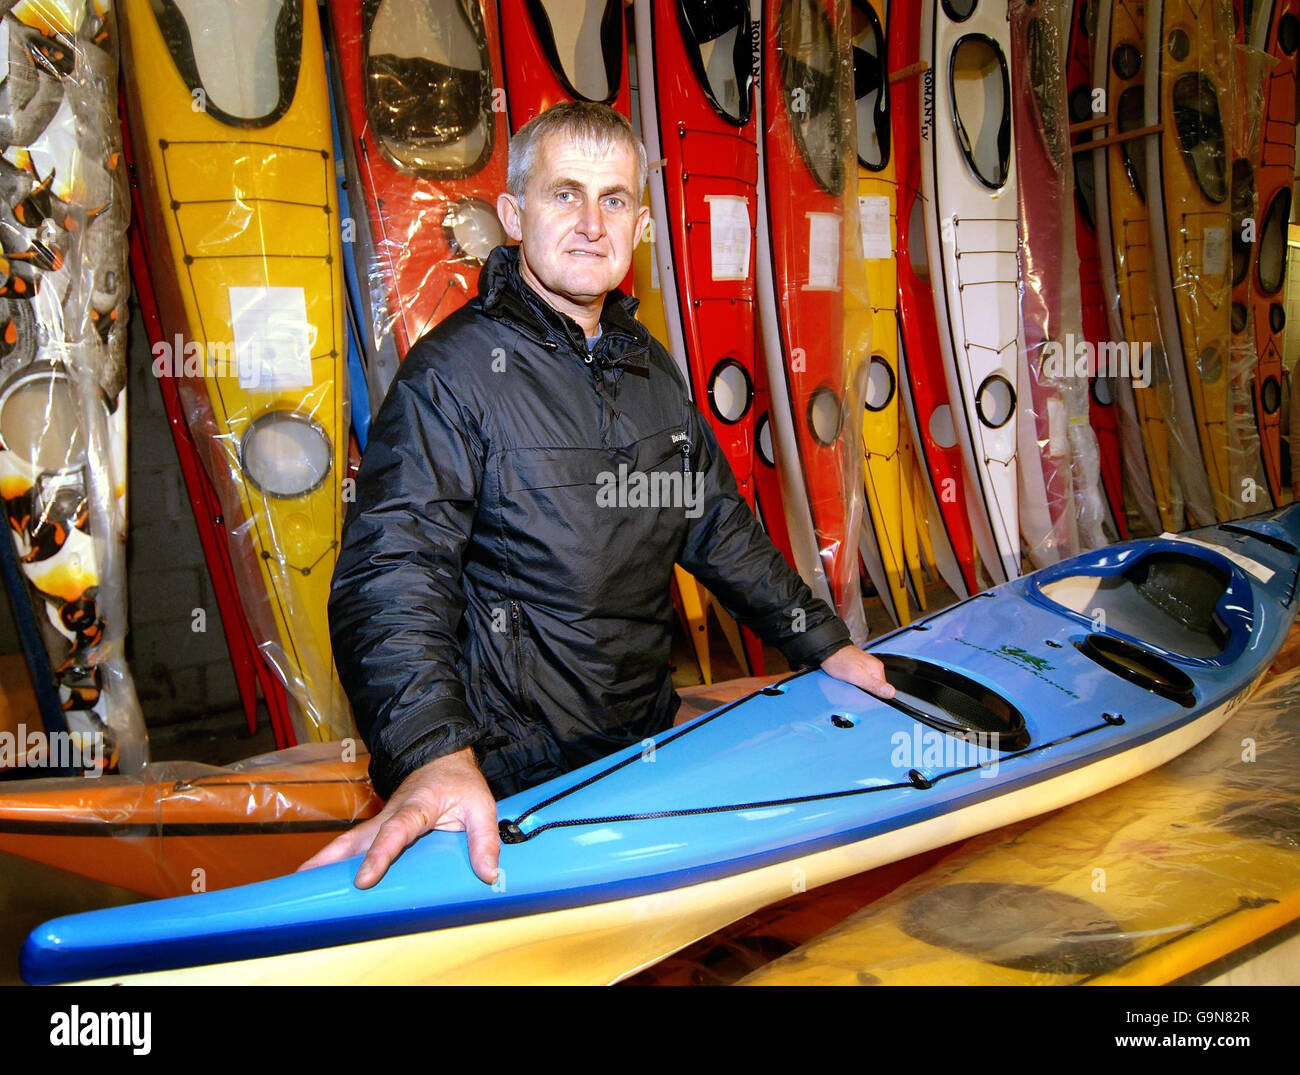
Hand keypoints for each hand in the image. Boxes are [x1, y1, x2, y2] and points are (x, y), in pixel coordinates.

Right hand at [297, 747, 499, 888]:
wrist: (443, 758)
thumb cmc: (460, 782)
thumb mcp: (482, 806)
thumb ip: (485, 839)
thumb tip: (488, 874)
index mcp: (417, 806)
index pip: (396, 832)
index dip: (379, 855)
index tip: (365, 879)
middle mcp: (392, 813)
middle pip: (358, 837)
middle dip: (332, 859)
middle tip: (305, 881)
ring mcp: (381, 820)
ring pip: (350, 841)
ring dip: (325, 860)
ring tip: (298, 884)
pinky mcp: (378, 828)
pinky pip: (354, 845)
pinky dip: (334, 861)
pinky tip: (317, 879)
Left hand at [820, 644, 894, 699]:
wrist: (827, 651)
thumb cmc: (839, 661)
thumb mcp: (856, 676)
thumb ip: (874, 685)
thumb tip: (891, 692)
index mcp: (877, 668)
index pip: (883, 689)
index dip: (874, 695)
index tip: (864, 694)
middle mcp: (874, 666)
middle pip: (875, 687)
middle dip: (866, 691)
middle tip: (854, 687)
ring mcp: (867, 666)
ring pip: (868, 683)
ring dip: (860, 686)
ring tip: (850, 683)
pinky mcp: (860, 667)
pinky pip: (861, 679)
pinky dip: (855, 682)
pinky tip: (849, 680)